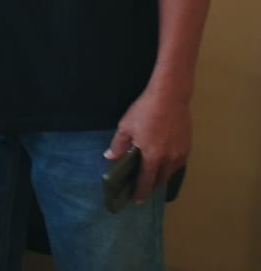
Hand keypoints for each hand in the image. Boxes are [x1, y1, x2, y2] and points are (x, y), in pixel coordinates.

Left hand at [108, 85, 193, 203]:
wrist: (170, 98)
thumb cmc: (145, 111)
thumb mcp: (126, 126)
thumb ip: (119, 145)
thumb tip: (110, 157)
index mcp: (152, 157)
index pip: (146, 180)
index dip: (140, 192)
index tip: (137, 200)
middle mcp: (168, 159)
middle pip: (160, 179)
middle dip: (151, 186)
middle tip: (143, 187)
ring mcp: (180, 154)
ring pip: (171, 172)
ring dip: (162, 177)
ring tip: (153, 176)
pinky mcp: (187, 147)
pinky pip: (179, 163)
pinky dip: (170, 167)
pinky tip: (165, 163)